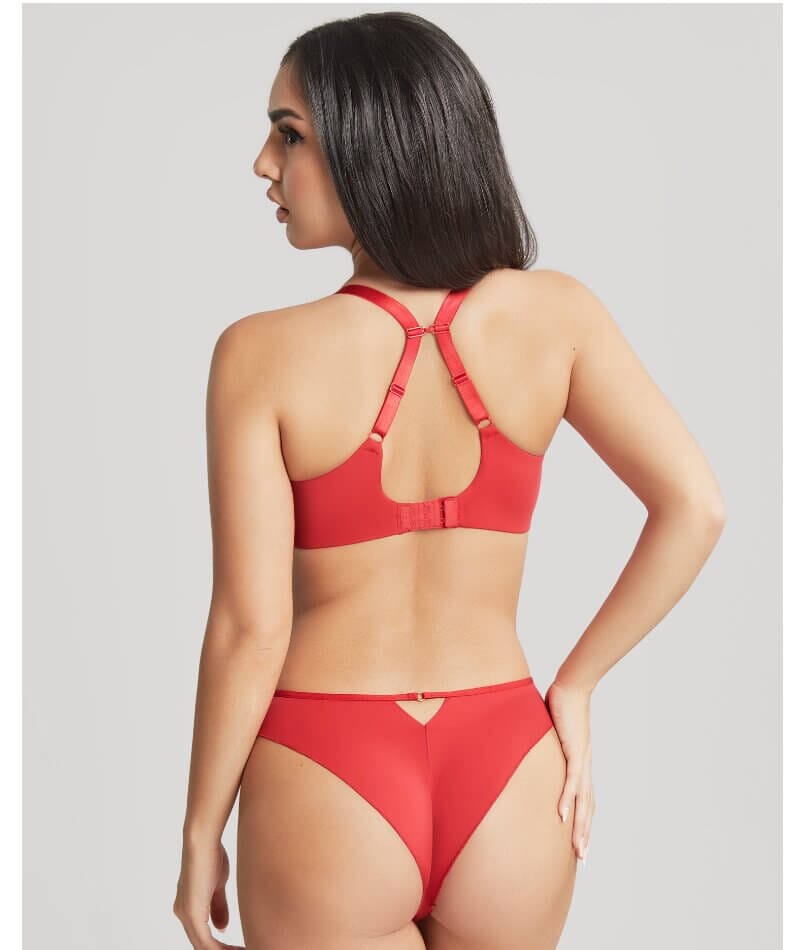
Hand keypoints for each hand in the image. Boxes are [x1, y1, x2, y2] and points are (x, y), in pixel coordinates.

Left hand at [173, 838, 244, 948]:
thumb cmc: (210, 854)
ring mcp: (186, 915)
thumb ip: (218, 906)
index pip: (203, 935)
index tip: (239, 947)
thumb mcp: (217, 885)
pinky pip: (205, 943)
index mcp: (188, 907)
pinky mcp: (191, 914)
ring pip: (204, 947)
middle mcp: (183, 914)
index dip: (220, 946)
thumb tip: (222, 928)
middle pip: (202, 945)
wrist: (203, 841)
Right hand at [544, 679, 594, 861]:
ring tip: (578, 848)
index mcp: (580, 763)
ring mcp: (581, 760)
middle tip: (583, 857)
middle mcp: (584, 766)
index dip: (583, 820)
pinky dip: (567, 800)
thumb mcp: (549, 733)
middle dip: (585, 833)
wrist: (571, 686)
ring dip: (581, 826)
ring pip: (583, 801)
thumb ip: (542, 745)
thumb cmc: (560, 704)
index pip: (585, 798)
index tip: (580, 841)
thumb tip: (527, 747)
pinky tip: (563, 817)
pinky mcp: (575, 751)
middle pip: (588, 807)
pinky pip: (571, 782)